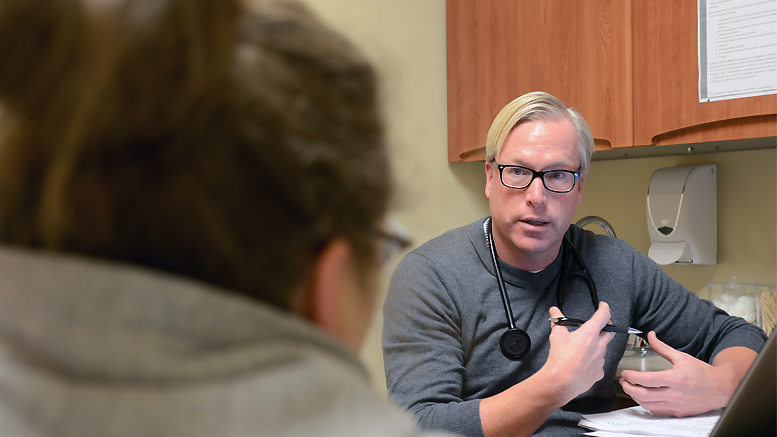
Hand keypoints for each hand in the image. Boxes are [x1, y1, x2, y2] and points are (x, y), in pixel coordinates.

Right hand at [545, 302, 615, 401]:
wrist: (560, 382)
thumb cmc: (560, 360)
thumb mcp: (556, 335)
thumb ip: (558, 320)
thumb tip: (555, 311)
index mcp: (589, 334)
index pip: (603, 316)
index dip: (605, 308)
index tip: (604, 306)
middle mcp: (599, 346)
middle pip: (609, 332)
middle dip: (606, 326)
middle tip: (598, 325)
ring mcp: (600, 360)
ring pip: (603, 348)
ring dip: (597, 345)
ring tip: (583, 348)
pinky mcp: (599, 372)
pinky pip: (599, 363)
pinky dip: (593, 360)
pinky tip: (583, 362)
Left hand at [619, 331, 744, 416]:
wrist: (720, 388)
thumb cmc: (702, 373)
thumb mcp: (681, 357)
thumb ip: (662, 347)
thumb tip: (650, 335)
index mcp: (675, 379)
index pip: (647, 380)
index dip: (632, 377)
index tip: (626, 373)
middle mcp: (675, 394)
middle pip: (644, 395)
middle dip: (628, 388)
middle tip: (624, 381)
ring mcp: (676, 405)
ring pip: (647, 405)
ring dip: (635, 397)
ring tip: (631, 388)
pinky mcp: (677, 412)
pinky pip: (656, 411)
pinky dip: (646, 404)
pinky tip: (643, 396)